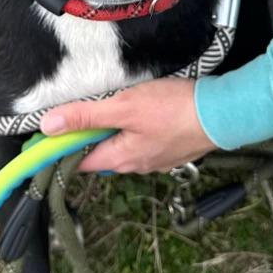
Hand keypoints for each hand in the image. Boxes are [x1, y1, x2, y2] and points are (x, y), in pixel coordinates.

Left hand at [40, 77, 215, 172]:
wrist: (224, 114)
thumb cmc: (175, 110)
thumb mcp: (124, 106)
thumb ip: (86, 116)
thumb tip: (48, 126)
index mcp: (121, 159)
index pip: (80, 161)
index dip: (62, 148)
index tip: (50, 131)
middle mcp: (138, 165)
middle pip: (101, 154)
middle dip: (88, 137)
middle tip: (81, 110)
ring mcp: (158, 159)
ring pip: (124, 148)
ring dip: (113, 132)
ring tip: (112, 107)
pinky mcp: (173, 148)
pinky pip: (145, 143)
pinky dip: (135, 130)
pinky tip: (142, 113)